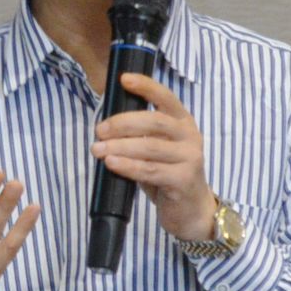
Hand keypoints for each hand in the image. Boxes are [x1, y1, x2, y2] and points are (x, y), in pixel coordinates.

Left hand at [90, 73, 216, 241]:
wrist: (192, 210)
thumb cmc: (168, 174)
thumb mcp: (157, 149)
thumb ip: (140, 135)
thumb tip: (105, 127)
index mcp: (183, 121)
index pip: (166, 97)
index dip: (146, 86)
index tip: (124, 79)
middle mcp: (190, 135)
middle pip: (154, 121)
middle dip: (122, 123)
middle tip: (99, 130)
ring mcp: (190, 158)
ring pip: (150, 147)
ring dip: (119, 146)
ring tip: (97, 149)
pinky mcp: (184, 180)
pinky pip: (150, 170)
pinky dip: (128, 166)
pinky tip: (112, 164)